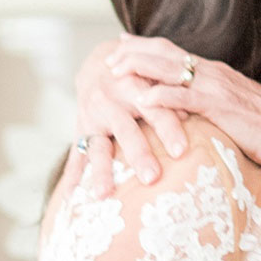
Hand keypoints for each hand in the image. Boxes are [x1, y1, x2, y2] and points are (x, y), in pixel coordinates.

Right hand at [66, 43, 187, 193]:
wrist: (98, 63)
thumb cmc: (138, 74)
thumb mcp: (152, 76)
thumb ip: (169, 95)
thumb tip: (189, 114)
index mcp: (134, 86)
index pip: (155, 109)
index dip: (168, 128)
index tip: (181, 151)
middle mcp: (110, 102)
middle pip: (126, 131)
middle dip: (138, 154)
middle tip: (152, 178)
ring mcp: (91, 118)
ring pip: (97, 147)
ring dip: (100, 171)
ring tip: (103, 194)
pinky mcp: (79, 130)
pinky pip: (74, 155)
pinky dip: (72, 177)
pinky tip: (71, 198)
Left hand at [107, 38, 260, 191]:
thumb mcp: (231, 106)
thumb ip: (210, 99)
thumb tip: (191, 103)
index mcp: (214, 71)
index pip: (173, 51)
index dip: (146, 46)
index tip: (123, 42)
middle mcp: (212, 72)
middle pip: (165, 54)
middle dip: (134, 53)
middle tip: (109, 56)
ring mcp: (214, 87)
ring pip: (169, 70)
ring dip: (139, 68)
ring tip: (114, 72)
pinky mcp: (218, 106)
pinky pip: (184, 97)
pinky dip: (161, 96)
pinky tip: (142, 99)